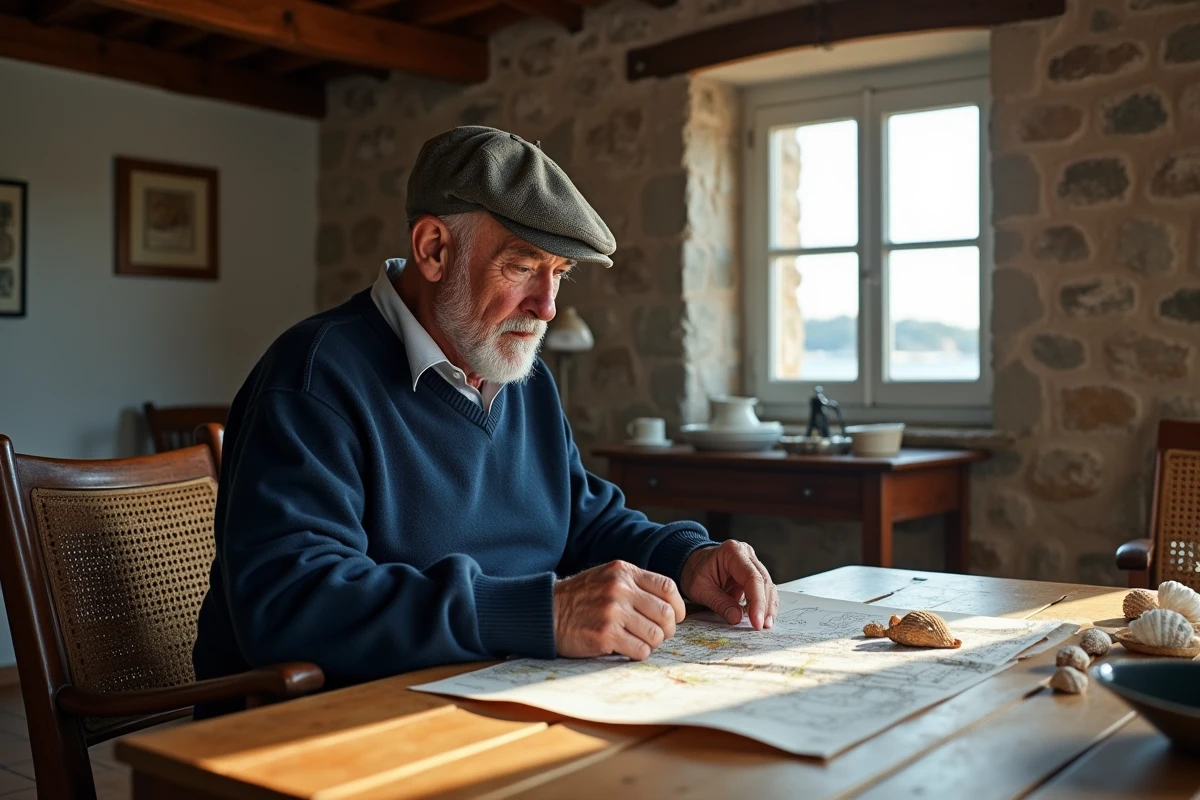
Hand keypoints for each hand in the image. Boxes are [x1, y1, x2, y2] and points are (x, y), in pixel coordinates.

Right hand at [553, 561, 685, 660]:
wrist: (548, 611)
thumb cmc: (581, 597)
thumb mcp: (608, 577)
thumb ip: (636, 584)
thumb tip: (671, 605)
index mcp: (623, 572)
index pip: (668, 587)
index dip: (677, 607)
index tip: (674, 618)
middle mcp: (620, 589)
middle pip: (666, 614)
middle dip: (667, 630)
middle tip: (657, 635)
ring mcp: (612, 612)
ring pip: (656, 635)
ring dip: (652, 643)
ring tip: (639, 641)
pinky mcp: (605, 635)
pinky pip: (640, 650)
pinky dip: (638, 653)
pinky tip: (626, 649)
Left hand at [680, 540, 778, 629]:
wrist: (691, 563)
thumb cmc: (694, 571)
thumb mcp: (700, 589)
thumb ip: (719, 603)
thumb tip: (737, 618)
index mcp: (731, 552)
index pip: (752, 577)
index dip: (757, 601)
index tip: (757, 621)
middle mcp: (746, 554)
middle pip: (763, 581)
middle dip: (764, 606)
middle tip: (762, 626)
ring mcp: (751, 562)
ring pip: (767, 585)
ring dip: (767, 607)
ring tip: (764, 624)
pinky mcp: (753, 573)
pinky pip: (763, 589)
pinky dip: (763, 604)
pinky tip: (762, 617)